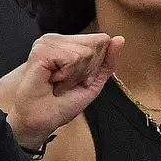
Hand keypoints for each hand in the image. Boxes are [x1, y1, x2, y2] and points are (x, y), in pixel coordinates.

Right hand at [0, 32, 123, 148]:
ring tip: (59, 84)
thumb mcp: (93, 82)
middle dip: (87, 70)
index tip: (79, 81)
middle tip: (67, 83)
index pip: (100, 41)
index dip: (95, 66)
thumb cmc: (61, 104)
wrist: (41, 120)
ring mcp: (48, 43)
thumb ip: (107, 61)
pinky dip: (67, 76)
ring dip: (75, 76)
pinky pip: (72, 58)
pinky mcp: (42, 50)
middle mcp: (58, 40)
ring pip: (84, 52)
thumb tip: (119, 39)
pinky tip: (53, 81)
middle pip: (95, 45)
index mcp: (68, 44)